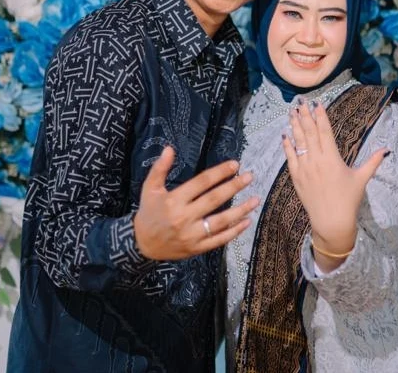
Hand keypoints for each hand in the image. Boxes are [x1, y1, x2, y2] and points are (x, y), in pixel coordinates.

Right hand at [134, 147, 258, 259]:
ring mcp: (192, 235)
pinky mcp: (196, 249)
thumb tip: (169, 148)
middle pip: (214, 200)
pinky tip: (246, 221)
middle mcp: (184, 217)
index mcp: (174, 200)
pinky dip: (234, 232)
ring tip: (255, 199)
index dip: (219, 173)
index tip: (235, 165)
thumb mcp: (149, 188)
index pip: (202, 183)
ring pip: (221, 222)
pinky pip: (218, 240)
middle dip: (234, 187)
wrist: (142, 244)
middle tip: (249, 176)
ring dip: (240, 210)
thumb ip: (160, 168)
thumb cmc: (149, 212)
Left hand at [282, 100, 387, 258]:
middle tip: (300, 102)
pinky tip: (285, 134)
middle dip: (305, 115)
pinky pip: (290, 157)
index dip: (321, 116)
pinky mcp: (296, 177)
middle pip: (309, 132)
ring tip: (291, 112)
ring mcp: (305, 168)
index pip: (325, 132)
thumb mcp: (362, 178)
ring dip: (294, 125)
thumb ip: (373, 162)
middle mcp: (317, 160)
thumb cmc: (348, 200)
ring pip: (298, 142)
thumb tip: (387, 149)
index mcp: (333, 158)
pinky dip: (287, 145)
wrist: (332, 221)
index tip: (317, 104)